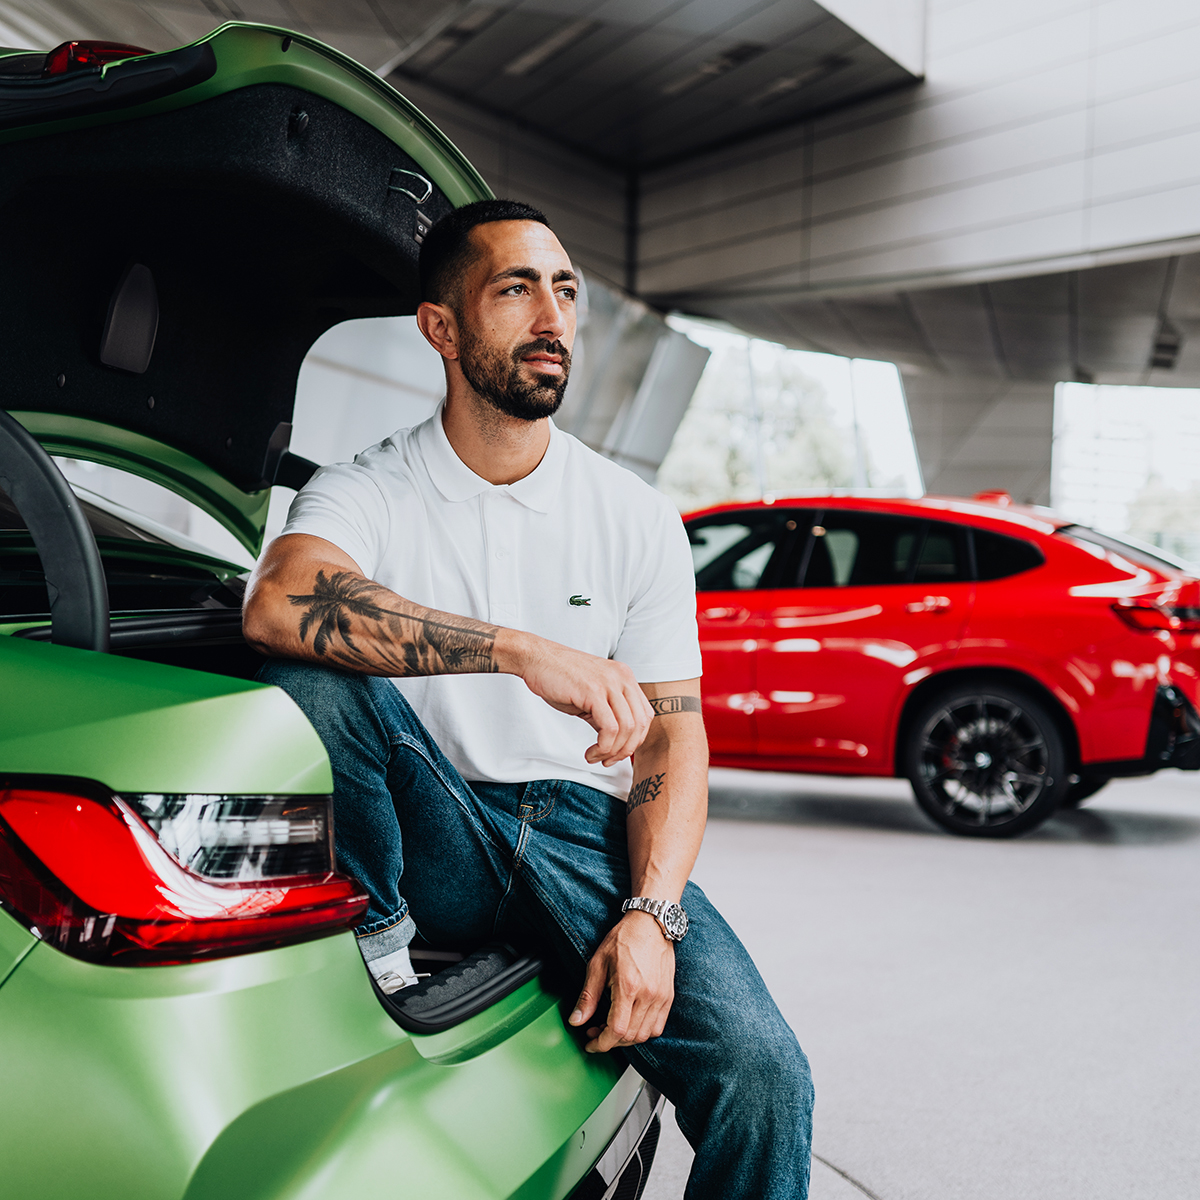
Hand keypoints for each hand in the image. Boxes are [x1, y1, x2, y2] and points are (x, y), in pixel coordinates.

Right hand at [505, 633, 653, 766]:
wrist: (537, 658)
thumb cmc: (560, 677)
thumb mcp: (592, 695)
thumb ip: (607, 713)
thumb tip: (615, 740)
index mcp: (625, 677)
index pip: (645, 715)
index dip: (636, 740)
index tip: (620, 753)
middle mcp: (622, 678)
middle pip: (640, 724)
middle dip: (626, 750)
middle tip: (608, 760)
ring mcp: (609, 684)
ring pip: (627, 728)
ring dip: (613, 751)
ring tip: (596, 757)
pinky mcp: (593, 692)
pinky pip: (610, 728)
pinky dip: (603, 747)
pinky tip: (590, 752)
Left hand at [568, 911, 674, 1051]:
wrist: (650, 923)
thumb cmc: (624, 938)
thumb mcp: (598, 964)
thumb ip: (587, 996)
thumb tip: (576, 1020)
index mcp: (628, 986)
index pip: (616, 1030)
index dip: (601, 1043)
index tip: (591, 1043)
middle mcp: (648, 995)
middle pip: (630, 1036)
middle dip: (610, 1040)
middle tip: (595, 1030)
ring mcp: (661, 996)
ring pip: (644, 1035)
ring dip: (626, 1038)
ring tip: (612, 1025)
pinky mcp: (668, 996)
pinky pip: (657, 1026)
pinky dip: (643, 1031)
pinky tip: (631, 1020)